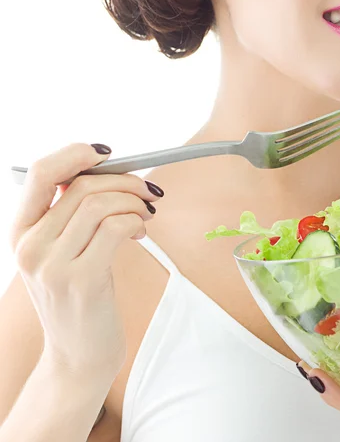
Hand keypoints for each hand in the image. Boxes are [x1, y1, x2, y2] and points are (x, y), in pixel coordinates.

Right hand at [8, 143, 164, 378]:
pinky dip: (136, 220)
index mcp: (21, 231)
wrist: (78, 355)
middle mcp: (29, 246)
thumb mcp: (63, 251)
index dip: (75, 153)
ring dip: (135, 201)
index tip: (108, 154)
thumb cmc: (79, 296)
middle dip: (125, 179)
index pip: (40, 173)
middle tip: (148, 190)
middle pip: (82, 184)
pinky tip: (141, 231)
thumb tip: (103, 168)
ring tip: (146, 214)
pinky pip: (116, 227)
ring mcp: (52, 265)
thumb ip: (71, 213)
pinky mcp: (81, 280)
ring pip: (100, 203)